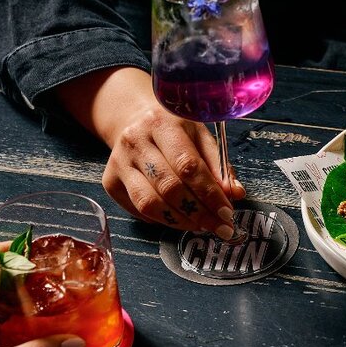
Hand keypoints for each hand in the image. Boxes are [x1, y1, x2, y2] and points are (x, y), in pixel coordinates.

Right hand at [54, 67, 245, 238]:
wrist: (134, 119)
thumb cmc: (175, 129)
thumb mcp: (201, 136)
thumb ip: (219, 166)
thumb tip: (235, 194)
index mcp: (163, 123)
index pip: (188, 165)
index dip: (210, 193)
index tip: (227, 213)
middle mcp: (136, 140)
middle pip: (169, 187)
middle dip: (199, 212)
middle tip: (219, 227)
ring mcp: (119, 162)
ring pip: (150, 203)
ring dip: (181, 221)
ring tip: (201, 226)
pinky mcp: (110, 181)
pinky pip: (138, 210)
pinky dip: (162, 220)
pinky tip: (179, 219)